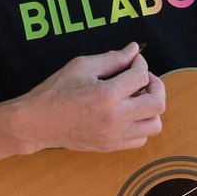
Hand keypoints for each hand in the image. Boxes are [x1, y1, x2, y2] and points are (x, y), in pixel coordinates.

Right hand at [16, 42, 165, 152]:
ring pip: (154, 124)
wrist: (38, 122)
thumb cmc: (56, 90)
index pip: (142, 75)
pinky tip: (128, 113)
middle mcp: (115, 118)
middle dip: (155, 85)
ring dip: (151, 108)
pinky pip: (141, 139)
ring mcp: (114, 136)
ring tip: (136, 98)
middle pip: (158, 103)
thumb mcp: (82, 66)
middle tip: (142, 78)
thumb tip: (135, 49)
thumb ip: (112, 58)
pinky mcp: (111, 146)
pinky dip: (141, 125)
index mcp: (107, 95)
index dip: (140, 63)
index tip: (132, 60)